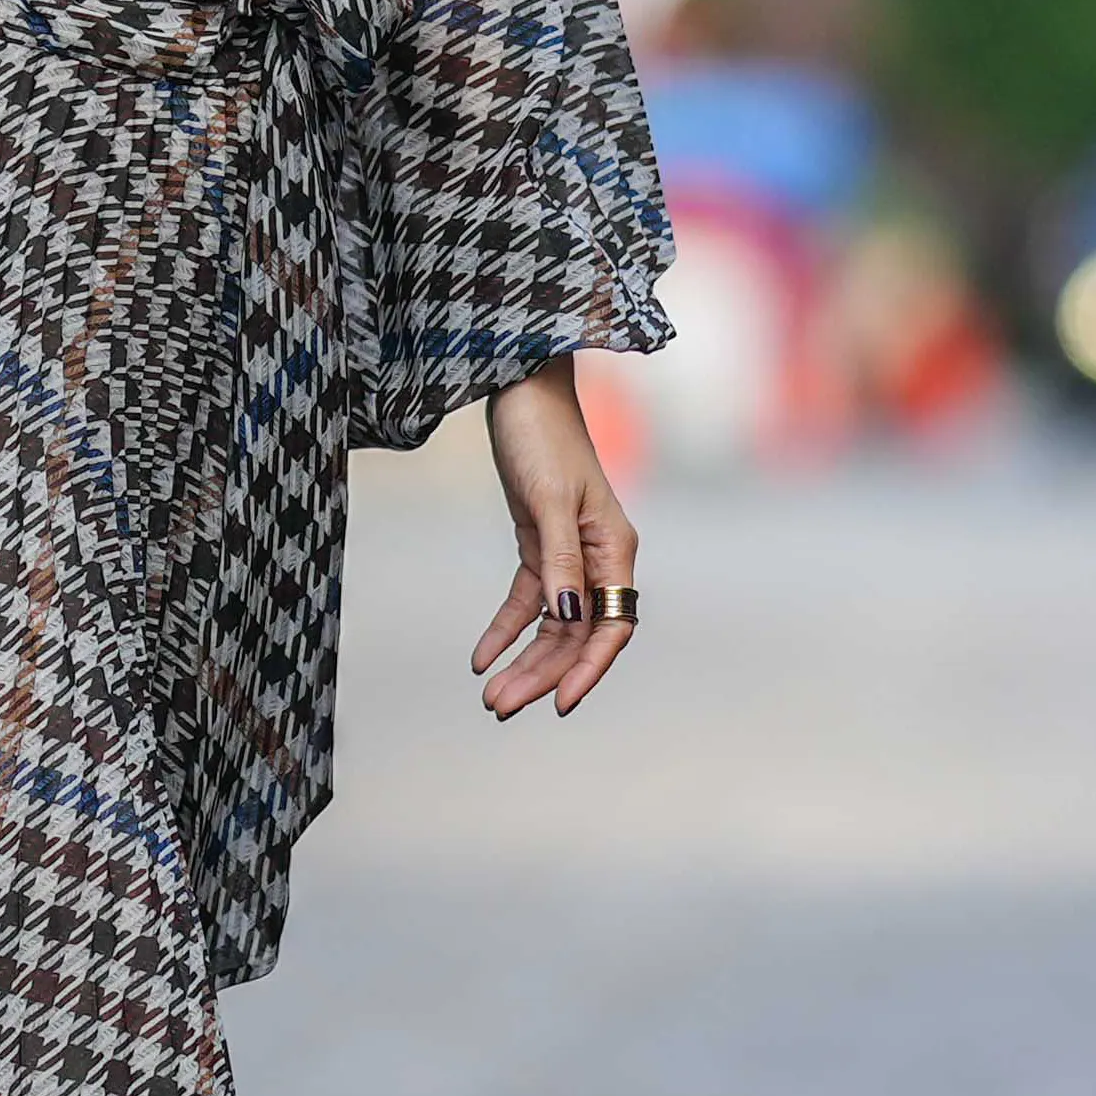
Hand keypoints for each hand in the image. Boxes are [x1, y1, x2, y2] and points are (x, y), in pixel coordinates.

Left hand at [464, 365, 639, 721]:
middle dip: (541, 673)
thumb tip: (568, 615)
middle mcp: (598, 558)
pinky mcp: (538, 543)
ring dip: (523, 660)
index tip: (559, 703)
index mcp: (615, 547)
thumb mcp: (548, 499)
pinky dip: (505, 629)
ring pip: (552, 624)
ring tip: (490, 696)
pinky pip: (526, 600)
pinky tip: (480, 657)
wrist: (519, 387)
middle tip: (499, 707)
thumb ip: (559, 559)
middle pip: (576, 633)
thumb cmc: (542, 434)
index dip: (589, 668)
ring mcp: (569, 553)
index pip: (613, 625)